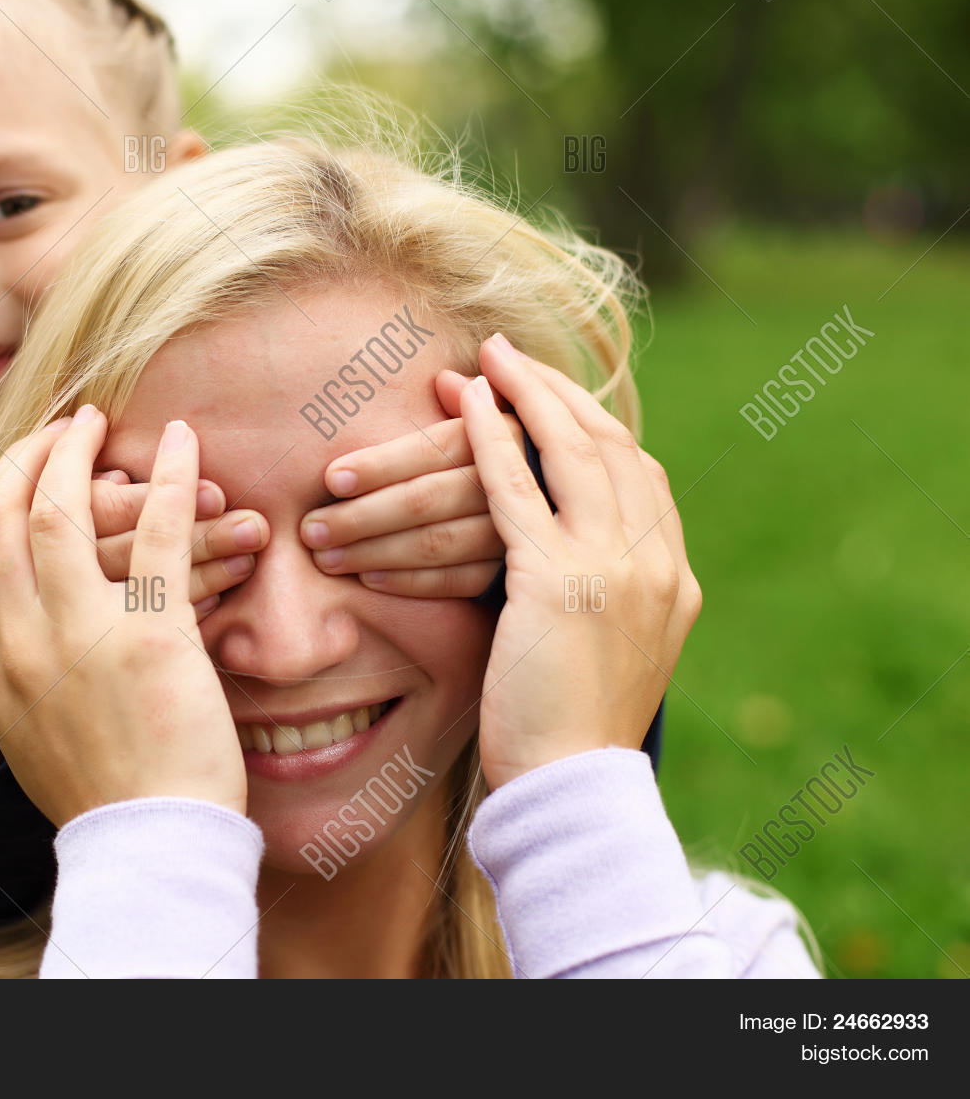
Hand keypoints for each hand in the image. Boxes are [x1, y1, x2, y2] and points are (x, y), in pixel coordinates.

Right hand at [0, 409, 244, 826]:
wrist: (150, 844)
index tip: (12, 472)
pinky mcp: (149, 638)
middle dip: (23, 458)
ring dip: (77, 453)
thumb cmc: (100, 788)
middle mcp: (16, 647)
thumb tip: (10, 629)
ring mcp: (78, 640)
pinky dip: (170, 476)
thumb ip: (7, 673)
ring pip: (61, 513)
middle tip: (59, 429)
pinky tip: (181, 439)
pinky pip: (157, 534)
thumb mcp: (24, 731)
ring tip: (97, 422)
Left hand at [298, 358, 519, 597]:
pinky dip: (412, 581)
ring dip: (374, 551)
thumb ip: (469, 406)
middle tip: (309, 529)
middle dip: (361, 517)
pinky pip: (458, 582)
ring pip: (437, 543)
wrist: (567, 520)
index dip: (381, 464)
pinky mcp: (516, 576)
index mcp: (507, 434)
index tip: (331, 479)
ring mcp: (521, 536)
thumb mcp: (502, 422)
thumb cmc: (509, 458)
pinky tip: (369, 579)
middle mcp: (519, 484)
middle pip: (428, 500)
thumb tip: (445, 379)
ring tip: (324, 558)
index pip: (434, 449)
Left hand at [461, 334, 700, 790]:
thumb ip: (606, 592)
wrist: (571, 786)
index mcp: (674, 579)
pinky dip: (492, 442)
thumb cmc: (571, 727)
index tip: (551, 396)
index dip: (592, 425)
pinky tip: (467, 408)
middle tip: (513, 356)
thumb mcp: (609, 650)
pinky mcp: (560, 581)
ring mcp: (616, 568)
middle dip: (559, 395)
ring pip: (570, 456)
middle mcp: (656, 563)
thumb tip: (571, 556)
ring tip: (487, 361)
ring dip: (524, 399)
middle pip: (612, 448)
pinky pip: (519, 492)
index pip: (640, 474)